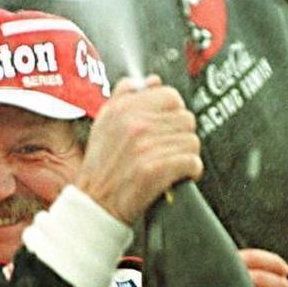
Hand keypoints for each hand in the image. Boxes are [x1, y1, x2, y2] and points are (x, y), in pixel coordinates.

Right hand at [74, 75, 201, 224]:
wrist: (94, 206)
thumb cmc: (100, 169)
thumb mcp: (103, 124)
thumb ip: (125, 96)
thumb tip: (152, 81)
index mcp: (122, 109)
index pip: (170, 95)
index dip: (172, 113)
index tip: (165, 128)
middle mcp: (133, 125)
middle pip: (186, 118)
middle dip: (180, 135)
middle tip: (166, 150)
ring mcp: (144, 147)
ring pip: (191, 141)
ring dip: (185, 155)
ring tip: (168, 164)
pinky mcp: (155, 170)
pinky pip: (192, 162)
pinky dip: (189, 172)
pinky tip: (175, 176)